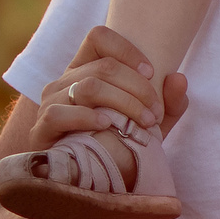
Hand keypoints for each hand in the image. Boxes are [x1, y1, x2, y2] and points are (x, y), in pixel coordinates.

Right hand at [28, 26, 187, 150]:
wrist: (88, 181)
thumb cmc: (120, 144)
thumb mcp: (151, 123)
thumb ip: (170, 103)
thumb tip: (178, 78)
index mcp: (86, 69)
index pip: (99, 37)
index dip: (127, 50)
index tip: (152, 72)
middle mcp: (65, 81)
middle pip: (104, 67)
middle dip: (138, 88)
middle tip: (155, 112)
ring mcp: (50, 103)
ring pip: (88, 87)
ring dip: (124, 104)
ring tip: (142, 124)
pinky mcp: (41, 129)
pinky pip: (59, 113)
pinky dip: (87, 117)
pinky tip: (106, 125)